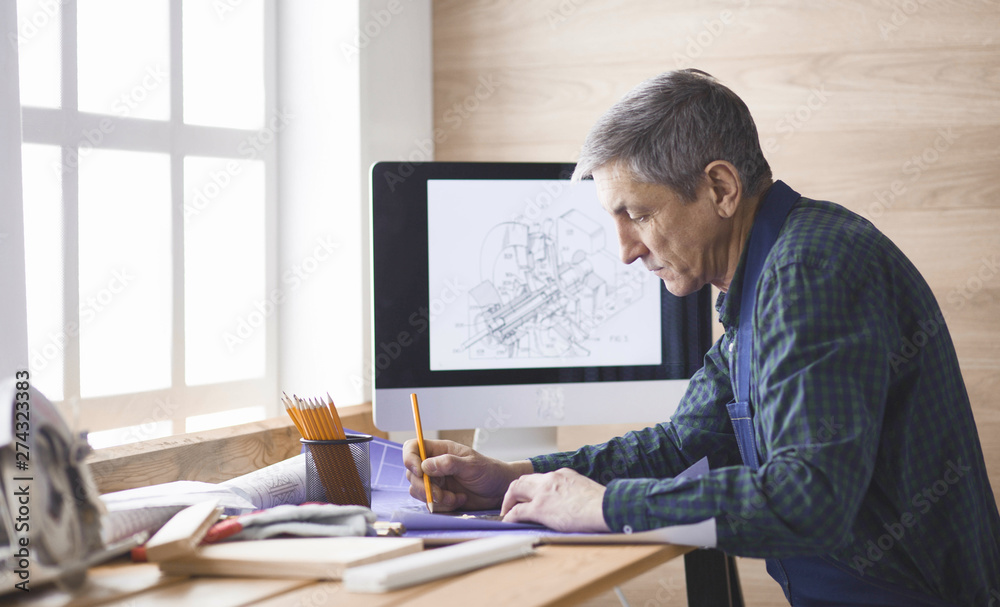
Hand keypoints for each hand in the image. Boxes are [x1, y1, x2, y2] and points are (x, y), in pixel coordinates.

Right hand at [403, 438, 532, 511]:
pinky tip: (459, 500)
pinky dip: (443, 505)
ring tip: (455, 497)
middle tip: (440, 494)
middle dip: (424, 487)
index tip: (419, 471)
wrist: (499, 490)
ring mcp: (435, 481)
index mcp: (440, 450)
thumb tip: (425, 465)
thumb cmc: (488, 471)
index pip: (413, 447)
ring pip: (418, 490)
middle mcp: (434, 465)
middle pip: (412, 473)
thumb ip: (449, 463)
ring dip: (435, 498)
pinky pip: (430, 503)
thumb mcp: (471, 465)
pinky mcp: (439, 496)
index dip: (410, 458)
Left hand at [500, 468, 610, 532]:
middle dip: (515, 491)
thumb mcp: (586, 489)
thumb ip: (575, 492)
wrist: (605, 507)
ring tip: (506, 511)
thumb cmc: (602, 504)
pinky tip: (507, 522)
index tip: (531, 496)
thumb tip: (575, 502)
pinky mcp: (540, 508)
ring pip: (516, 490)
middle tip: (512, 503)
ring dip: (508, 501)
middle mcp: (551, 478)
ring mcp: (543, 492)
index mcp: (563, 474)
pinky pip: (517, 511)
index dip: (533, 487)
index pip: (541, 478)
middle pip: (524, 480)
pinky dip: (509, 516)